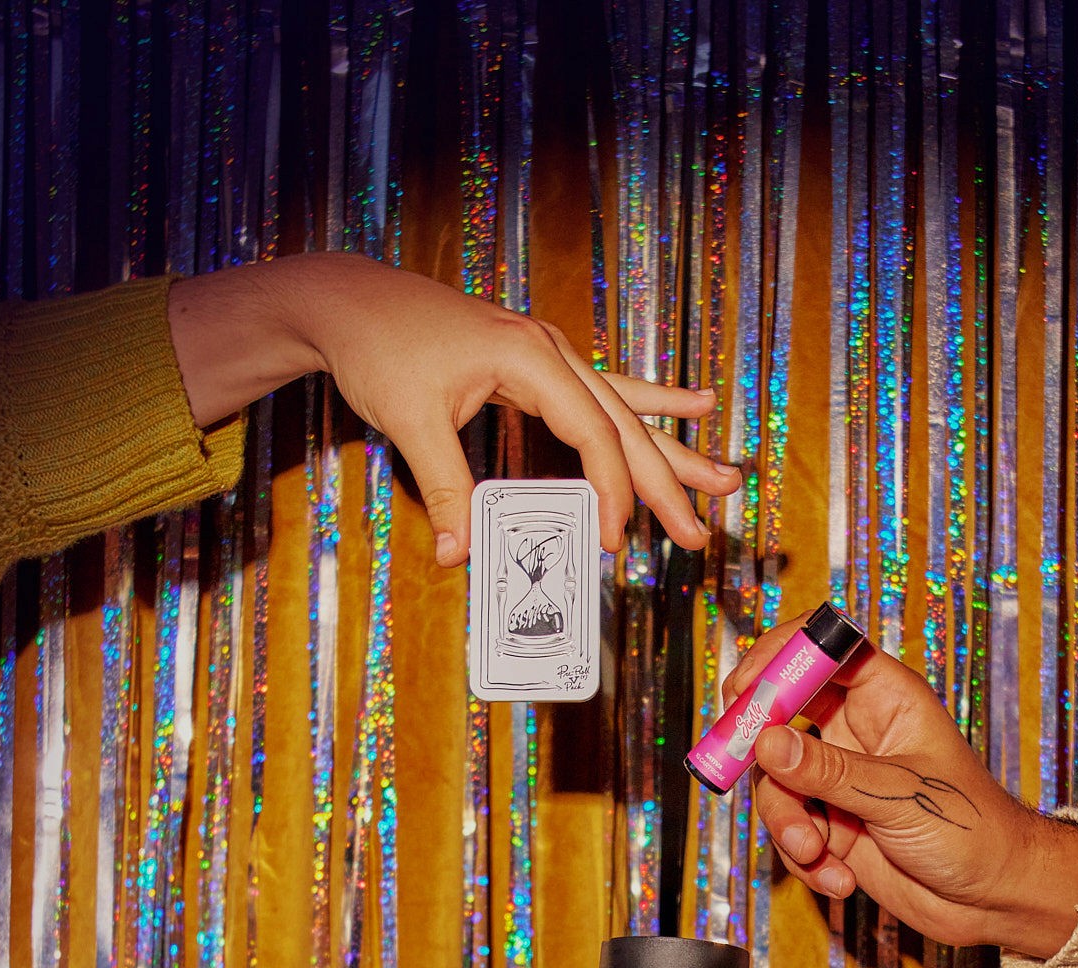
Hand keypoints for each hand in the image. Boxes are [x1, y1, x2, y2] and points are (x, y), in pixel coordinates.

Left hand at [169, 254, 740, 561]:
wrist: (351, 301)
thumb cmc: (379, 348)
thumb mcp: (411, 423)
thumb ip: (445, 489)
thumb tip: (458, 556)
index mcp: (530, 357)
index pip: (592, 435)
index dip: (609, 493)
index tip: (611, 540)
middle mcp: (551, 350)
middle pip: (623, 427)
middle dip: (667, 483)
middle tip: (701, 532)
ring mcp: (550, 354)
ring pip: (624, 411)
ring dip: (673, 450)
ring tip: (725, 480)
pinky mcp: (539, 363)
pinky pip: (604, 390)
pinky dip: (650, 400)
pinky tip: (696, 403)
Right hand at [729, 619, 1077, 957]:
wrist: (993, 898)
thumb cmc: (972, 830)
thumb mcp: (898, 795)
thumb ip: (828, 770)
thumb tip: (766, 741)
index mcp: (886, 699)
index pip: (823, 650)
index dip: (778, 659)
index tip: (744, 689)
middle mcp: (857, 733)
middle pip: (782, 717)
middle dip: (759, 751)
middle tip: (733, 769)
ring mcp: (841, 781)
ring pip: (779, 784)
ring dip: (788, 824)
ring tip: (817, 852)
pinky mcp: (833, 826)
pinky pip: (791, 831)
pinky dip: (806, 859)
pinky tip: (841, 879)